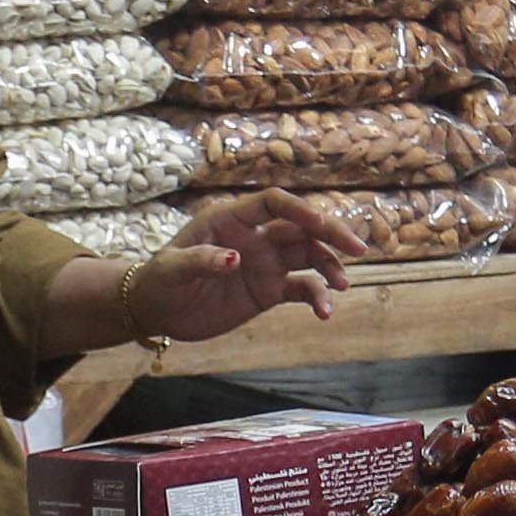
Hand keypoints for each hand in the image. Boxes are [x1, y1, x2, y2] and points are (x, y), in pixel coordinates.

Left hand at [119, 193, 360, 343]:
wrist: (158, 311)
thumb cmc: (160, 281)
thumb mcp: (172, 270)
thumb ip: (201, 260)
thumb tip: (235, 259)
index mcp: (231, 219)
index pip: (273, 203)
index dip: (298, 209)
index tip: (318, 223)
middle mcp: (255, 236)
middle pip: (301, 227)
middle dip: (331, 234)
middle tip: (358, 248)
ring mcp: (265, 263)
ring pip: (308, 256)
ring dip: (329, 267)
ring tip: (342, 286)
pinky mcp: (269, 290)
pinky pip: (302, 288)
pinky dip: (317, 297)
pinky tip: (325, 312)